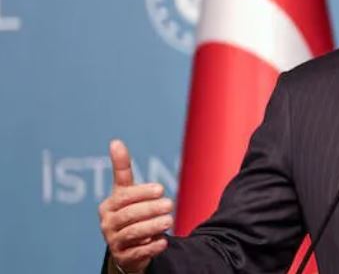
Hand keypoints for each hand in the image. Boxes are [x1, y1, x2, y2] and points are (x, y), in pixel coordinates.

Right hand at [98, 140, 172, 272]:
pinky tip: (163, 242)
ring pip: (132, 233)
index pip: (124, 197)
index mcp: (109, 205)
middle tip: (170, 204)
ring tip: (169, 221)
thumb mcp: (125, 192)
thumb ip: (121, 169)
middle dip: (150, 209)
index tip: (160, 188)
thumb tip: (115, 141)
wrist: (126, 245)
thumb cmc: (128, 212)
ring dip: (152, 226)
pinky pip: (137, 253)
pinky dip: (150, 247)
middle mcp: (108, 224)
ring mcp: (114, 241)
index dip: (142, 192)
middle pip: (129, 215)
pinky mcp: (124, 258)